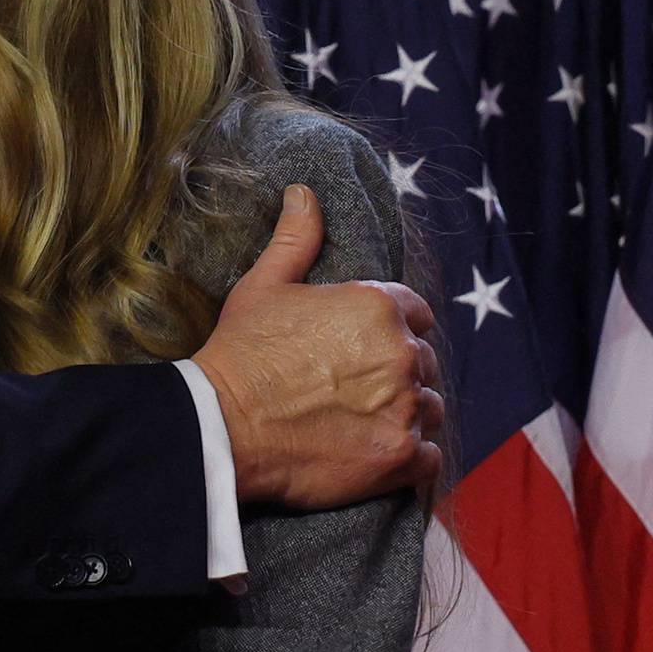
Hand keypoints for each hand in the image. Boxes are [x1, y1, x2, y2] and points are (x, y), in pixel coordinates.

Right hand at [192, 183, 443, 509]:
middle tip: (352, 389)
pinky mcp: (400, 457)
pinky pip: (428, 458)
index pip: (415, 313)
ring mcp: (405, 408)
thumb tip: (304, 193)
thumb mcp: (263, 286)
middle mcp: (401, 354)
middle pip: (424, 362)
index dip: (391, 329)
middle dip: (397, 373)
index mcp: (376, 306)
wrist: (223, 425)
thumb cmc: (242, 352)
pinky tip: (373, 451)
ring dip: (405, 414)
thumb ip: (296, 239)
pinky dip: (408, 457)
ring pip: (429, 408)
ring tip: (361, 422)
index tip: (361, 348)